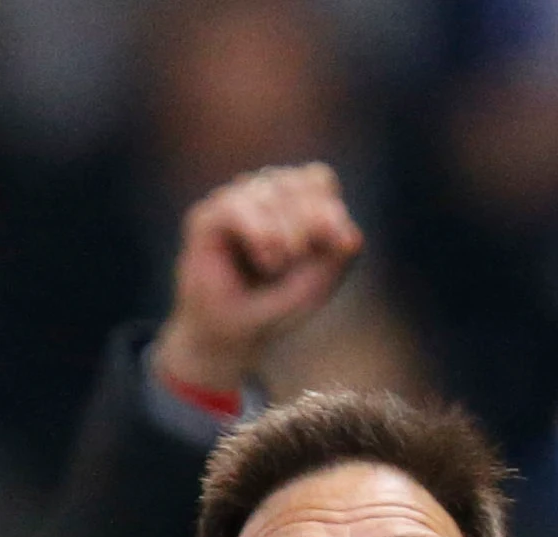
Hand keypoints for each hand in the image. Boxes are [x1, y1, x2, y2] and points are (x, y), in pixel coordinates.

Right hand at [149, 163, 365, 398]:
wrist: (229, 336)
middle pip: (295, 181)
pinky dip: (258, 232)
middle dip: (309, 220)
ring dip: (284, 230)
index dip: (329, 209)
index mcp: (291, 201)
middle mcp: (260, 194)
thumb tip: (352, 238)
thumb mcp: (318, 283)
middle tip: (300, 257)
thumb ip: (338, 256)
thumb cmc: (274, 305)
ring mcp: (232, 203)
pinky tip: (265, 260)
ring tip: (277, 266)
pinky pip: (236, 206)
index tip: (341, 247)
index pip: (316, 178)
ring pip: (268, 190)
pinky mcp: (205, 218)